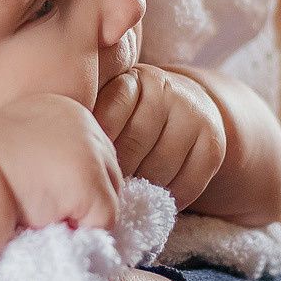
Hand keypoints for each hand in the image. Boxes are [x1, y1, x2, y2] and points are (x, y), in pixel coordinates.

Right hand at [0, 93, 122, 231]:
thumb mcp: (15, 142)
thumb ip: (46, 150)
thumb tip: (68, 181)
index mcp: (63, 109)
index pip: (92, 152)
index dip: (73, 181)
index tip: (43, 193)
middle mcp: (83, 122)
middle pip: (109, 172)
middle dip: (84, 198)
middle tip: (47, 211)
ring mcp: (90, 150)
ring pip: (110, 198)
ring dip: (81, 215)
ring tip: (45, 217)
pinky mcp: (91, 182)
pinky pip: (104, 220)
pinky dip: (81, 232)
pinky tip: (49, 225)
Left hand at [93, 64, 226, 210]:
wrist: (191, 104)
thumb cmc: (136, 113)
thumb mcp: (114, 103)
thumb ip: (93, 119)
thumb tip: (67, 152)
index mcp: (135, 81)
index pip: (109, 119)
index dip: (97, 151)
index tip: (88, 167)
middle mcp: (168, 93)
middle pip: (134, 147)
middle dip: (117, 174)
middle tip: (104, 190)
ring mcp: (194, 118)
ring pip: (159, 170)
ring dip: (141, 190)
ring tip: (127, 198)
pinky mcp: (213, 145)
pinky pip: (187, 185)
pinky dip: (168, 199)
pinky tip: (155, 199)